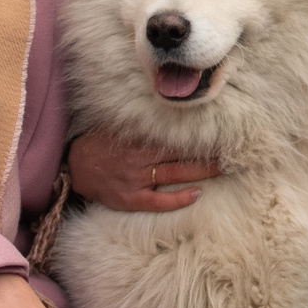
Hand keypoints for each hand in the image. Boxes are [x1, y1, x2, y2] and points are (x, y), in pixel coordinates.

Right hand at [68, 129, 220, 212]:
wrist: (75, 168)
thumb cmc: (100, 145)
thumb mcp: (118, 127)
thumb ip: (141, 122)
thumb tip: (166, 107)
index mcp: (138, 138)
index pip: (175, 136)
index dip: (198, 134)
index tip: (221, 130)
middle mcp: (139, 158)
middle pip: (181, 155)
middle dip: (207, 154)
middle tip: (232, 151)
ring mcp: (136, 180)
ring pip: (175, 175)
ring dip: (201, 172)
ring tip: (223, 168)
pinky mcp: (131, 198)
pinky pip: (159, 201)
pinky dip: (179, 198)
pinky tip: (197, 194)